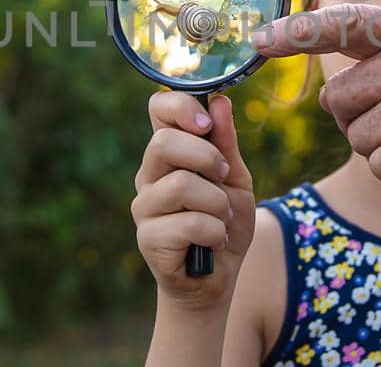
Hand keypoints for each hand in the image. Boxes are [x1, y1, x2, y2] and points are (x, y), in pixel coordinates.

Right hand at [131, 91, 256, 312]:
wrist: (218, 278)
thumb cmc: (224, 223)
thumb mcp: (235, 179)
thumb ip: (226, 144)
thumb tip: (220, 102)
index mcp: (168, 154)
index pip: (157, 110)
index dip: (180, 107)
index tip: (206, 123)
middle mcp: (149, 176)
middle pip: (163, 143)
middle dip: (206, 157)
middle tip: (223, 176)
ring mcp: (145, 207)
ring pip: (181, 186)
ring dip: (217, 203)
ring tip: (222, 218)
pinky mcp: (149, 238)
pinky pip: (189, 224)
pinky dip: (215, 232)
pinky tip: (214, 241)